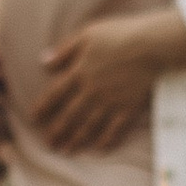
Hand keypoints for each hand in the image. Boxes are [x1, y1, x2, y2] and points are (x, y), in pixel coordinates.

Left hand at [36, 13, 168, 156]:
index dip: (42, 108)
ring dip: (76, 140)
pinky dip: (106, 140)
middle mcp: (91, 92)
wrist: (152, 45)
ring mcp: (109, 102)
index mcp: (79, 73)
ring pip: (88, 126)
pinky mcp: (128, 108)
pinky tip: (99, 148)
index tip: (34, 119)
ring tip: (66, 151)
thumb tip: (43, 62)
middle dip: (56, 131)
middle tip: (48, 143)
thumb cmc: (119, 34)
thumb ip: (64, 50)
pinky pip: (114, 130)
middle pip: (69, 116)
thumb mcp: (87, 35)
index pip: (54, 95)